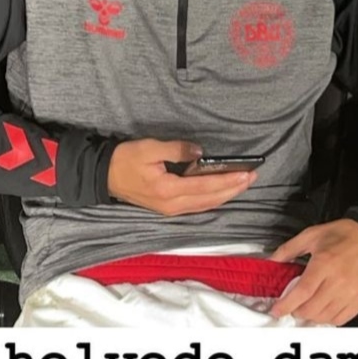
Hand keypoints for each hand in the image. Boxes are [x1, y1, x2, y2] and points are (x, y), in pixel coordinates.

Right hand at [107, 138, 258, 215]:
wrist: (104, 176)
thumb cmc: (125, 160)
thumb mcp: (149, 148)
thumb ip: (176, 149)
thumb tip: (200, 152)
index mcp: (168, 190)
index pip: (205, 186)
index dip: (228, 180)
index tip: (246, 173)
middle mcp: (172, 205)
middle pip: (210, 199)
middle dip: (233, 189)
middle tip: (253, 178)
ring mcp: (171, 210)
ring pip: (206, 205)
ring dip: (226, 195)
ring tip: (243, 184)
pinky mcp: (169, 209)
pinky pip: (197, 206)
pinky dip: (213, 199)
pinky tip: (223, 192)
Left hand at [269, 219, 357, 324]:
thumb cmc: (345, 235)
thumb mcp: (312, 235)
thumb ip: (289, 249)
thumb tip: (272, 261)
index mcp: (325, 263)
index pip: (302, 293)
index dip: (286, 305)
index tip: (277, 310)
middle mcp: (339, 281)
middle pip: (311, 309)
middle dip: (296, 311)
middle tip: (293, 305)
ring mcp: (352, 292)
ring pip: (325, 317)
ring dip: (311, 316)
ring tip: (308, 307)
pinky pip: (341, 319)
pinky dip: (328, 318)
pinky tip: (324, 310)